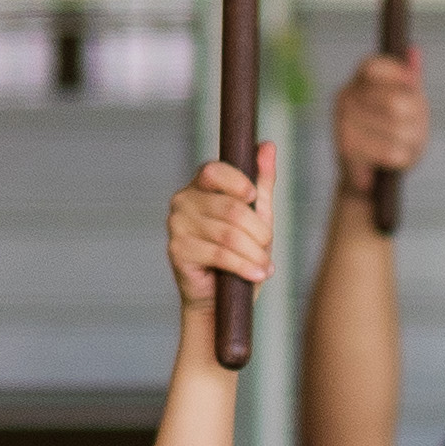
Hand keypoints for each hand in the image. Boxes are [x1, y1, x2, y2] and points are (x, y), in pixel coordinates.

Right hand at [167, 146, 275, 308]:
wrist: (220, 300)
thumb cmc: (240, 254)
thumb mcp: (257, 216)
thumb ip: (261, 182)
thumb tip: (268, 145)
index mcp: (200, 186)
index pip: (214, 170)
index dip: (238, 182)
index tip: (253, 198)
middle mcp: (183, 201)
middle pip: (231, 208)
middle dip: (259, 232)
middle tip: (267, 248)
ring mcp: (176, 225)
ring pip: (229, 234)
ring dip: (255, 254)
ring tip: (265, 267)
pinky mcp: (177, 250)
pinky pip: (219, 254)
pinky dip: (245, 266)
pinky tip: (258, 275)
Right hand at [334, 52, 428, 199]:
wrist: (369, 183)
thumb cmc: (392, 138)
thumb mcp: (405, 108)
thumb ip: (409, 82)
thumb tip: (414, 50)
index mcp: (359, 81)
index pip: (376, 66)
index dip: (398, 75)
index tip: (412, 87)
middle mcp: (345, 97)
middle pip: (396, 103)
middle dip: (416, 121)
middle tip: (416, 132)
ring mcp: (342, 122)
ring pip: (398, 130)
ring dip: (411, 144)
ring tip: (403, 149)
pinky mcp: (346, 149)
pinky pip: (392, 153)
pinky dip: (402, 161)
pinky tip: (392, 164)